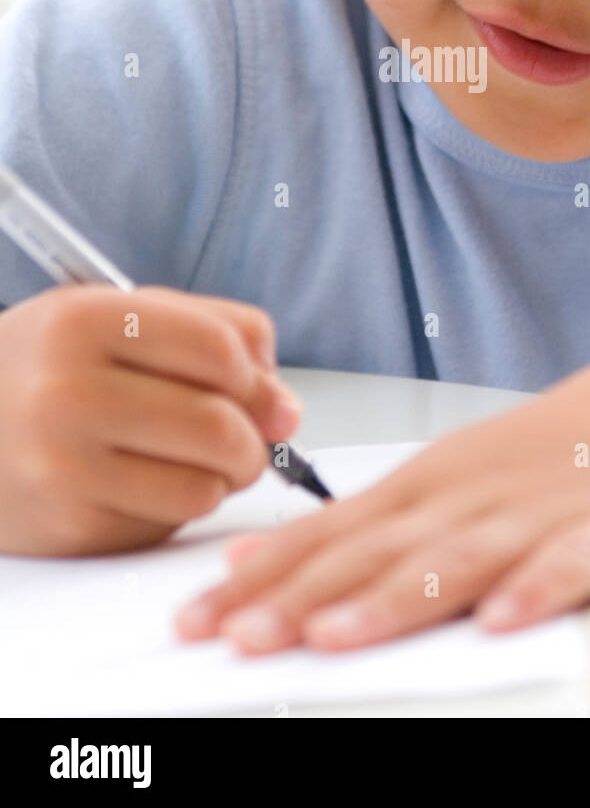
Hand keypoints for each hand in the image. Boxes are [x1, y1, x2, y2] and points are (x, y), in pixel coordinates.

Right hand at [0, 284, 299, 554]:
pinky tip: (146, 480)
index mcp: (83, 321)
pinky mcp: (68, 528)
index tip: (246, 382)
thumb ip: (216, 334)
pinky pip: (168, 524)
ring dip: (220, 477)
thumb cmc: (52, 364)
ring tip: (191, 456)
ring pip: (205, 486)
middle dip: (251, 437)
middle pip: (220, 425)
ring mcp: (62, 467)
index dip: (252, 372)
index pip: (218, 349)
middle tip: (241, 434)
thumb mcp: (119, 313)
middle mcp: (67, 393)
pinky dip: (177, 506)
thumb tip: (287, 409)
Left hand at [174, 340, 589, 652]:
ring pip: (456, 562)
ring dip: (392, 600)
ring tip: (334, 636)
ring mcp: (536, 513)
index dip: (263, 578)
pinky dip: (535, 589)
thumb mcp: (440, 479)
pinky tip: (502, 620)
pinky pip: (570, 566)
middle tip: (237, 637)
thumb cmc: (542, 454)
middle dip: (301, 598)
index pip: (328, 536)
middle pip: (376, 555)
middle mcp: (466, 498)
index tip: (198, 617)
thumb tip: (254, 560)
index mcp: (423, 487)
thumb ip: (356, 526)